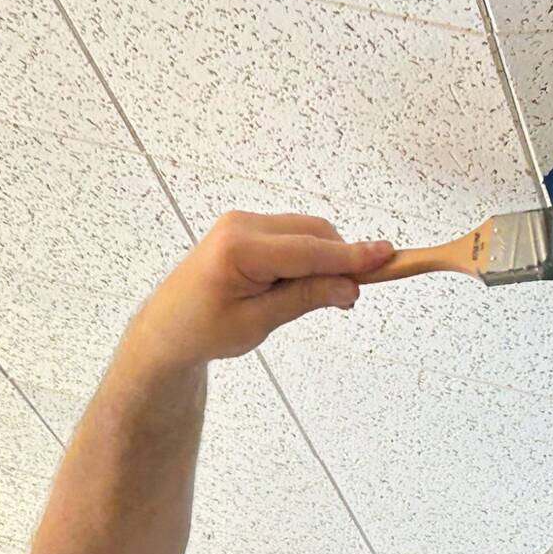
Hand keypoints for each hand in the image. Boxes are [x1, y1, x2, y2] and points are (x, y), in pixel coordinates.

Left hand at [117, 212, 394, 371]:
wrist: (166, 329)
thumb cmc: (202, 331)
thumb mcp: (257, 323)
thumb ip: (304, 298)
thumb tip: (349, 287)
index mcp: (239, 249)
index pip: (309, 250)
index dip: (350, 255)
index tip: (386, 256)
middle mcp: (241, 225)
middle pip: (313, 233)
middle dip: (339, 259)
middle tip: (349, 298)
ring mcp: (242, 222)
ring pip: (306, 231)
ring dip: (324, 258)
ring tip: (321, 297)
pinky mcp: (246, 228)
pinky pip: (292, 234)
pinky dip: (308, 255)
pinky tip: (302, 283)